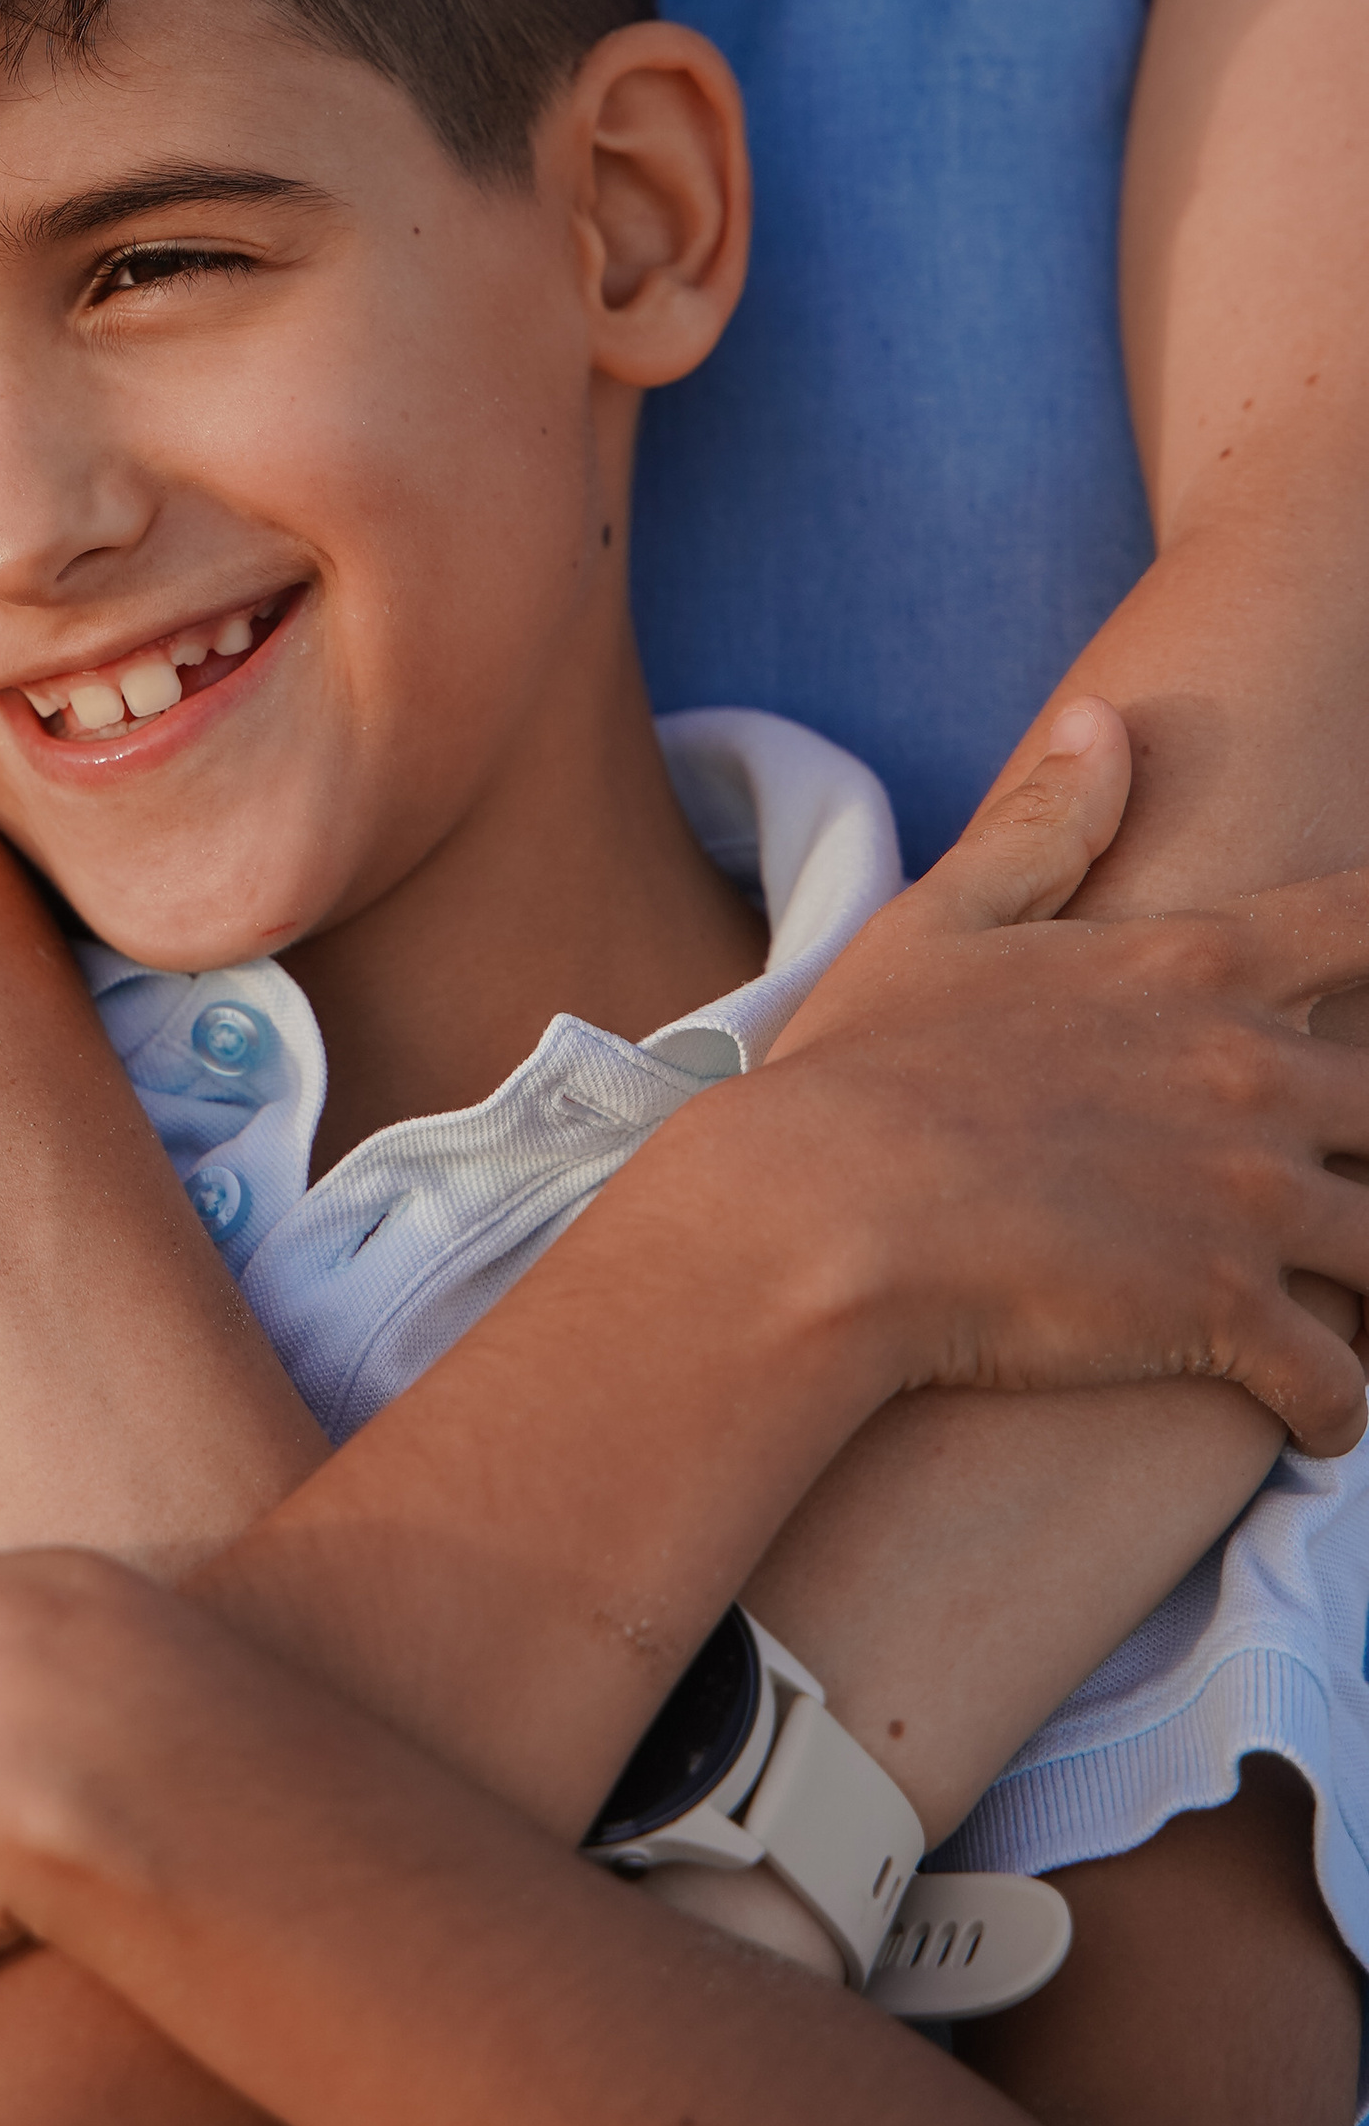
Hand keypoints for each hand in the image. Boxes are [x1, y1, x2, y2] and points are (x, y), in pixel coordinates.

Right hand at [712, 697, 1368, 1447]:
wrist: (812, 1217)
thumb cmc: (857, 1071)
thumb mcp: (940, 920)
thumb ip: (1043, 823)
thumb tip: (1107, 719)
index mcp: (1188, 966)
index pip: (1361, 925)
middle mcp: (1247, 1072)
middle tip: (1329, 1182)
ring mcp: (1247, 1195)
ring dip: (1364, 1282)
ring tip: (1334, 1308)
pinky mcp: (1227, 1314)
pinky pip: (1341, 1381)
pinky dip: (1334, 1403)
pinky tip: (1301, 1407)